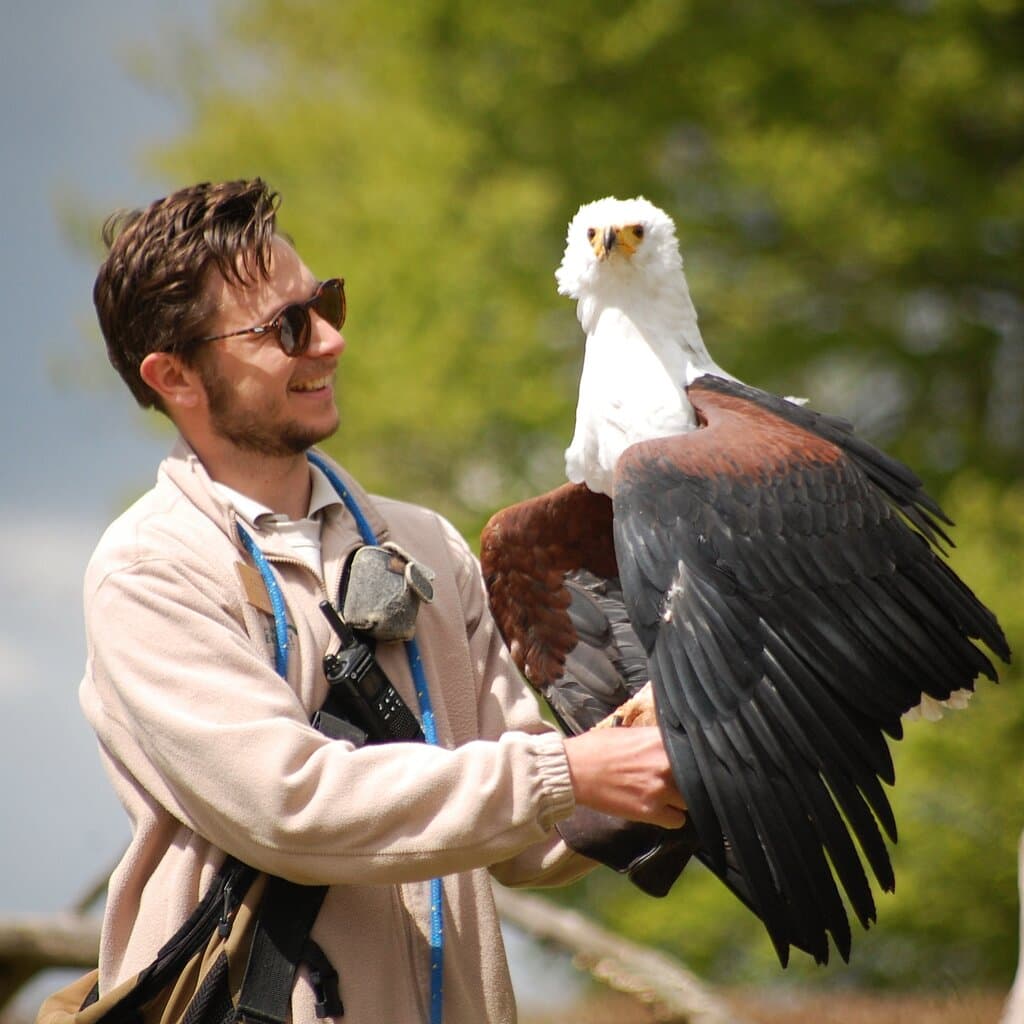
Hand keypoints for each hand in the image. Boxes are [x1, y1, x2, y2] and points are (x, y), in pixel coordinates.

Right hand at [563, 726, 686, 829]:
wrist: (574, 770)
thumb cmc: (597, 747)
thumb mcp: (630, 733)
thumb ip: (655, 740)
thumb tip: (673, 746)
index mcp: (660, 740)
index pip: (694, 751)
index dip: (694, 758)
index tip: (692, 763)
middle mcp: (665, 764)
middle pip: (696, 776)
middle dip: (688, 779)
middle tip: (677, 781)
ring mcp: (659, 789)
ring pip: (690, 800)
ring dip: (681, 799)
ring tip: (668, 797)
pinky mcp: (649, 811)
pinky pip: (678, 820)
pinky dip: (672, 817)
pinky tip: (662, 810)